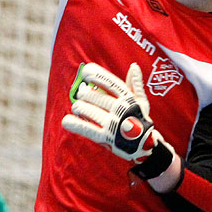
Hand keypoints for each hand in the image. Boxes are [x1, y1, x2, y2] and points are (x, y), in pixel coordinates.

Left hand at [62, 62, 174, 178]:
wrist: (145, 145)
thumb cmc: (140, 119)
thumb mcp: (141, 102)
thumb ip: (135, 84)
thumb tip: (134, 66)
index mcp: (128, 98)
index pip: (109, 82)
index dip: (95, 75)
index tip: (86, 73)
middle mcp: (120, 109)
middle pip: (93, 95)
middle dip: (83, 93)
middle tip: (81, 94)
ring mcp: (112, 123)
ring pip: (86, 110)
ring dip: (78, 107)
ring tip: (77, 108)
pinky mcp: (105, 137)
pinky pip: (86, 128)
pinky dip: (74, 124)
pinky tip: (66, 121)